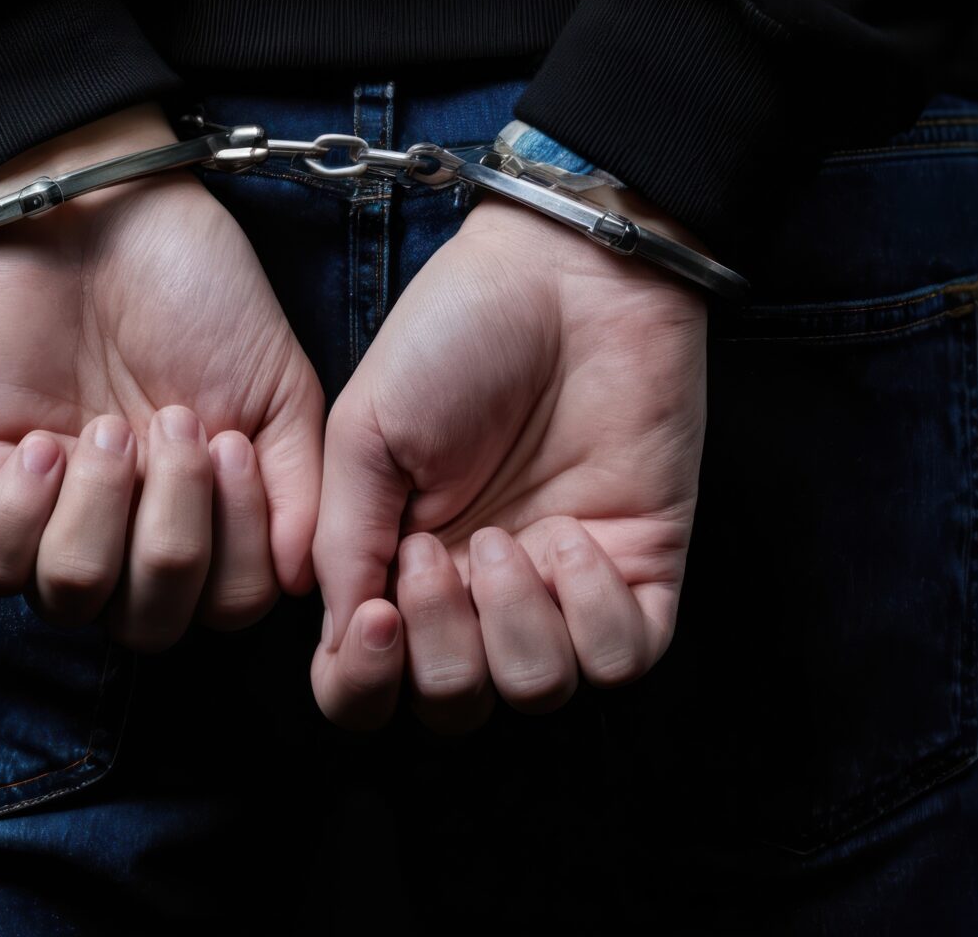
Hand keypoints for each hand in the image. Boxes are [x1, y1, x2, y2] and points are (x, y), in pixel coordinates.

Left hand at [0, 104, 324, 650]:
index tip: (233, 444)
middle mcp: (133, 531)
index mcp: (211, 518)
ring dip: (100, 516)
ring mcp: (54, 514)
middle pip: (150, 625)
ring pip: (70, 601)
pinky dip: (20, 517)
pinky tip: (46, 446)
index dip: (237, 550)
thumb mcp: (280, 385)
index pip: (229, 607)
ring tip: (109, 426)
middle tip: (175, 425)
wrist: (103, 207)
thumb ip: (301, 489)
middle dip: (173, 536)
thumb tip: (304, 584)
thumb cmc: (196, 287)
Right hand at [307, 185, 709, 729]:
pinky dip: (593, 614)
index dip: (361, 682)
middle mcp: (477, 591)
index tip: (375, 617)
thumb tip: (337, 639)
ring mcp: (561, 585)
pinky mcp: (640, 567)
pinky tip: (576, 536)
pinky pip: (621, 659)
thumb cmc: (455, 333)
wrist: (565, 272)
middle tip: (438, 548)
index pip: (365, 683)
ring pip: (536, 690)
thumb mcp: (365, 430)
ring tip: (512, 535)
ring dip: (514, 627)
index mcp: (398, 563)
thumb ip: (344, 540)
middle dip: (439, 647)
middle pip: (451, 705)